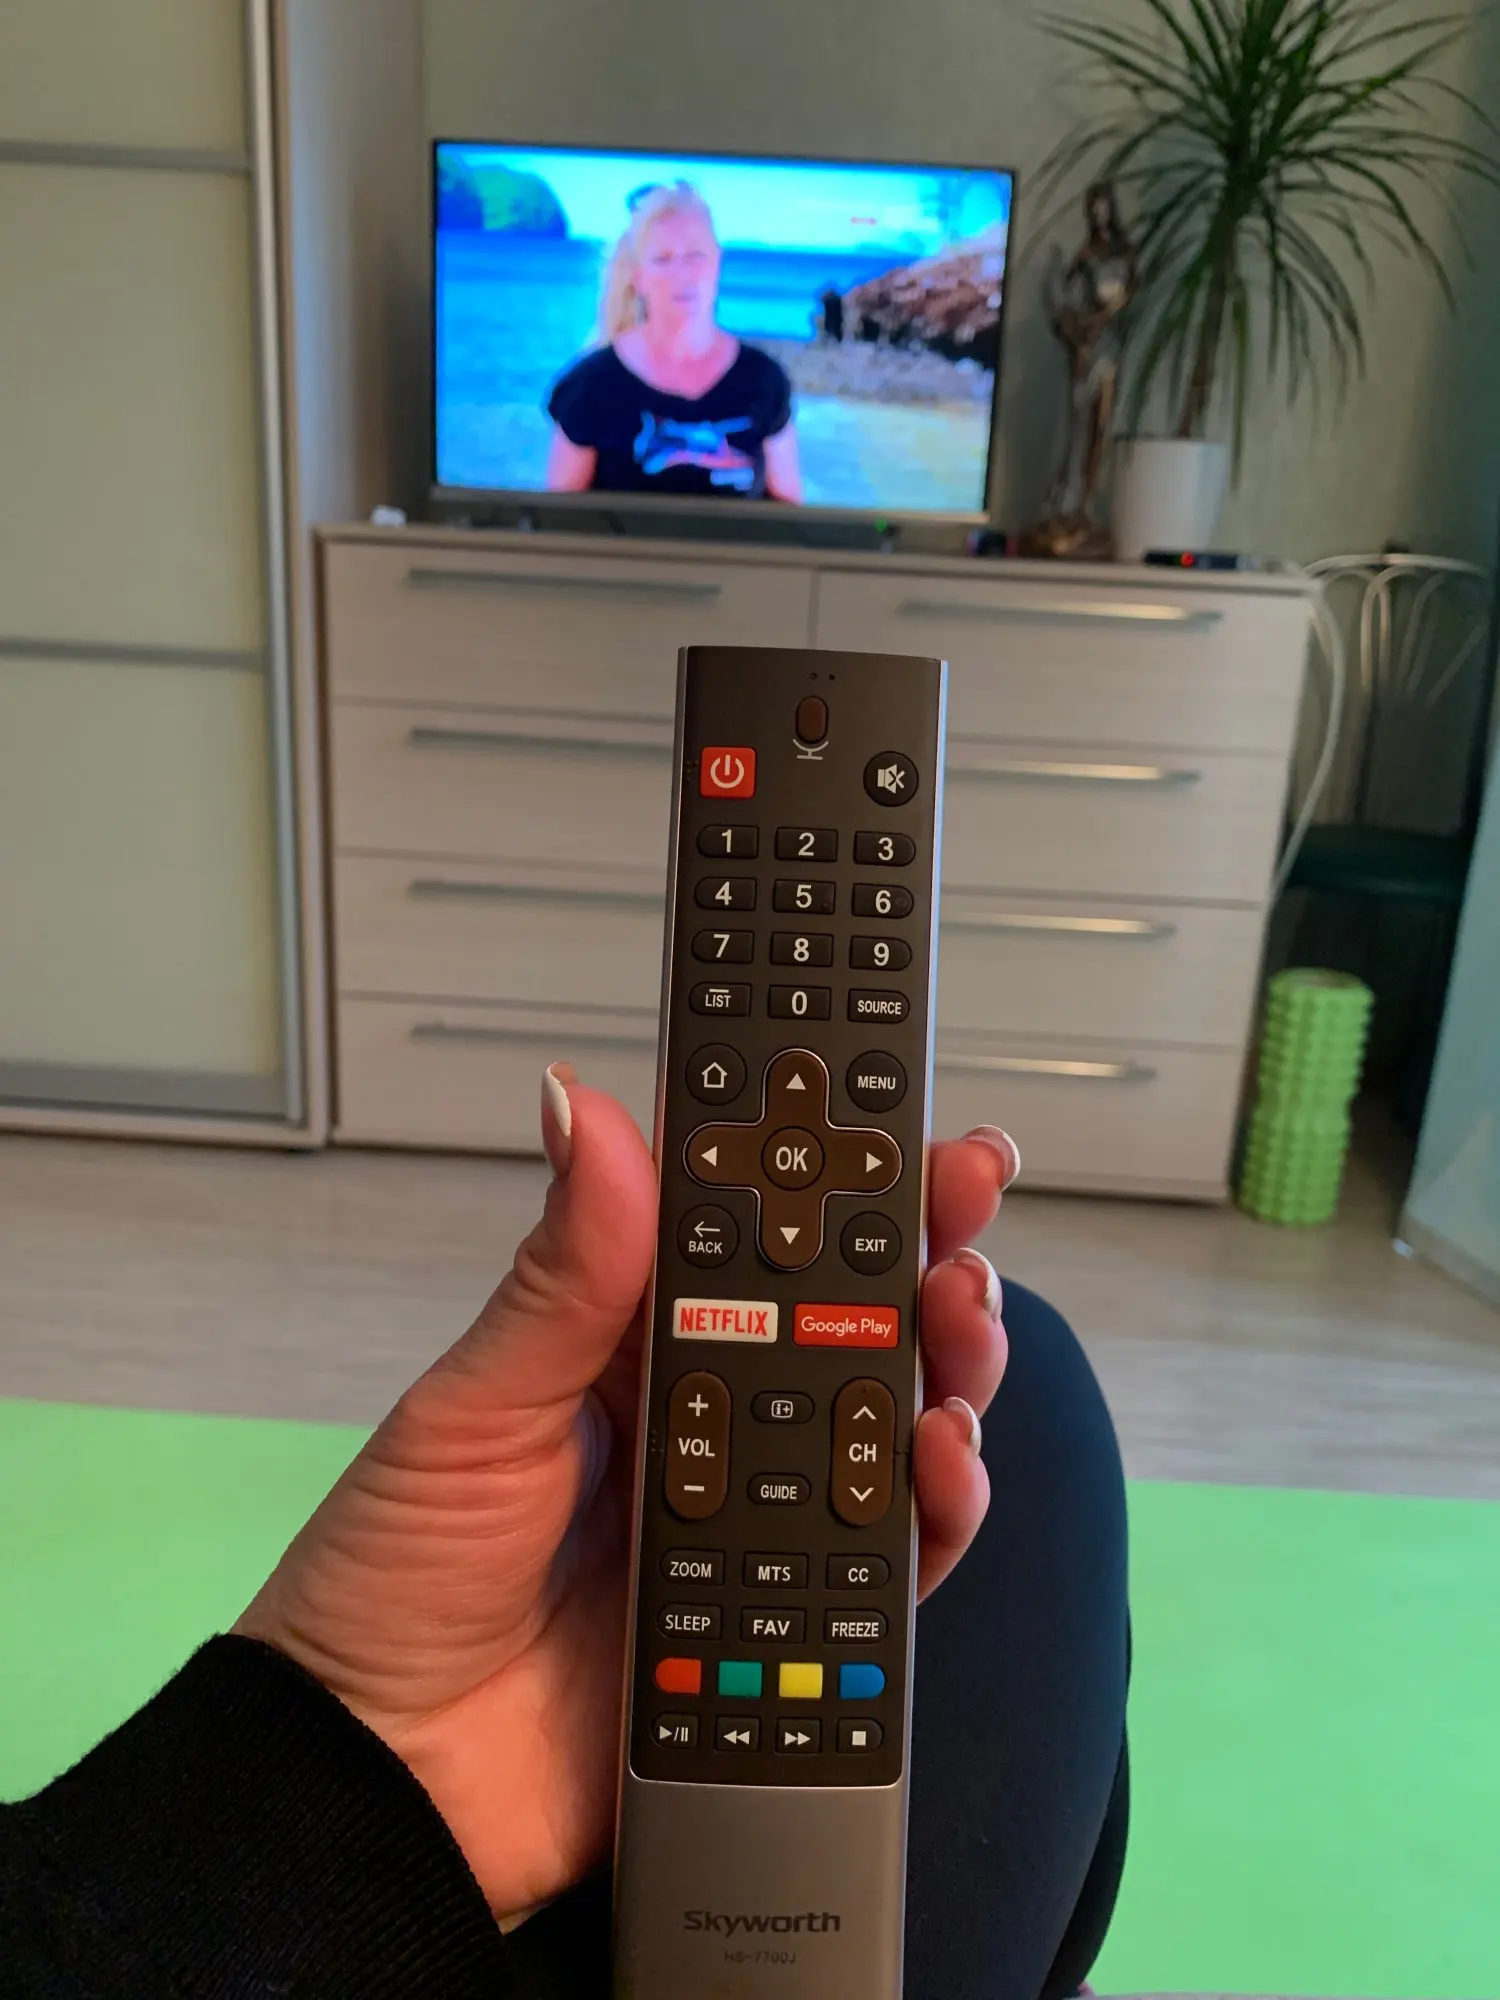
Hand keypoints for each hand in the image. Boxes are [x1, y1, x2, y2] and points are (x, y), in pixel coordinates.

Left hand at [235, 1070, 1017, 1919]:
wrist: (386, 1775)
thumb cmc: (401, 1568)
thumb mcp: (476, 1406)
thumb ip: (560, 1271)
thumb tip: (582, 1103)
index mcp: (636, 1343)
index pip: (756, 1234)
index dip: (830, 1170)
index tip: (898, 1111)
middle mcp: (715, 1416)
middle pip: (851, 1316)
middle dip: (923, 1245)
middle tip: (967, 1197)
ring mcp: (759, 1518)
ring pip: (893, 1420)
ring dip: (949, 1356)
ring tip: (960, 1314)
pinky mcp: (791, 1619)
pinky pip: (893, 1556)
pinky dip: (939, 1505)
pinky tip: (946, 1457)